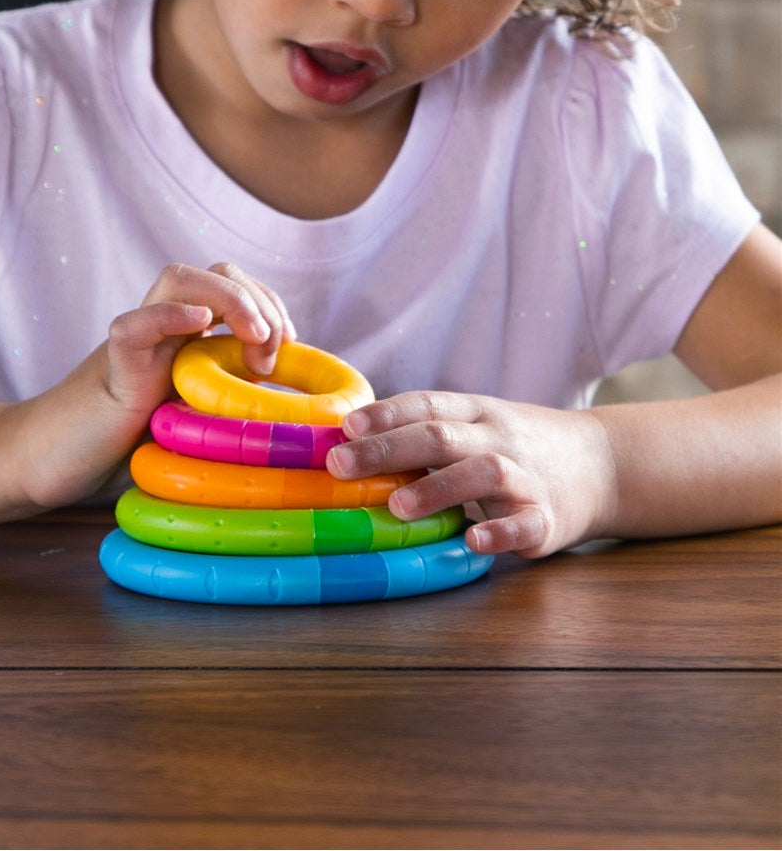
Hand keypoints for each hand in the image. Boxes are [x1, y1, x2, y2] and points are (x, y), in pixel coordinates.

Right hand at [15, 262, 295, 508]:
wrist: (53, 463)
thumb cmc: (127, 447)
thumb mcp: (195, 420)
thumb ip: (229, 401)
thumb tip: (286, 410)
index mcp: (188, 340)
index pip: (236, 289)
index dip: (270, 305)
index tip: (289, 346)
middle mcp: (164, 330)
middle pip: (216, 272)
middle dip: (259, 300)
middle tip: (273, 352)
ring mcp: (137, 342)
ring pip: (179, 278)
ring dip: (230, 299)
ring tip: (254, 339)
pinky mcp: (112, 365)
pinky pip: (134, 324)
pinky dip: (168, 314)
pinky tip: (198, 323)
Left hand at [325, 391, 617, 557]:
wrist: (603, 464)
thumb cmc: (516, 446)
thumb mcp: (476, 425)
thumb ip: (424, 431)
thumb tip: (345, 441)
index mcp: (474, 413)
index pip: (425, 404)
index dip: (384, 415)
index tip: (344, 427)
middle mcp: (497, 438)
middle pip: (441, 436)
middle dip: (388, 450)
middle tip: (341, 466)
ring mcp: (526, 476)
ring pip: (483, 473)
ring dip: (438, 488)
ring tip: (397, 507)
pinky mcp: (548, 518)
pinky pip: (526, 523)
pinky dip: (500, 532)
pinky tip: (472, 540)